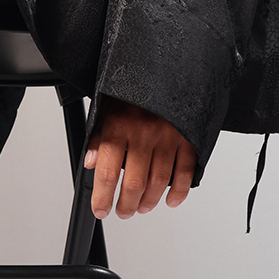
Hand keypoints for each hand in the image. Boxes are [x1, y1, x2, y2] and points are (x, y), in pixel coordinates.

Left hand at [85, 97, 195, 218]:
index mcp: (119, 127)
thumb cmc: (132, 89)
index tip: (101, 210)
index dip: (102, 197)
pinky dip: (179, 190)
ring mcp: (168, 137)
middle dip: (126, 205)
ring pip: (158, 181)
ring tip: (142, 208)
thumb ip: (97, 136)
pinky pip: (185, 170)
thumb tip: (90, 162)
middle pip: (134, 183)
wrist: (168, 65)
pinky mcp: (188, 137)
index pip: (107, 172)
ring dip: (149, 201)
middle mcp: (143, 134)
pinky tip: (171, 200)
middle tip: (123, 212)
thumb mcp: (106, 107)